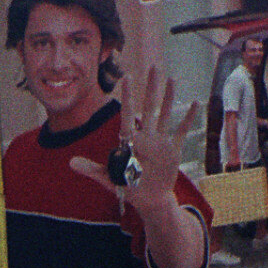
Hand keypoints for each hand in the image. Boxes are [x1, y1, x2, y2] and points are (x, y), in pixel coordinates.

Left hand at [68, 61, 197, 215]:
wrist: (149, 200)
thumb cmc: (128, 187)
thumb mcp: (108, 179)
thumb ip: (92, 169)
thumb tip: (71, 162)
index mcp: (130, 141)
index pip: (128, 114)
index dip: (127, 96)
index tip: (127, 77)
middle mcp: (146, 137)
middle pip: (149, 107)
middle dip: (151, 87)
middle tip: (154, 66)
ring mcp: (160, 142)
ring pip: (165, 114)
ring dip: (168, 97)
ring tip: (172, 78)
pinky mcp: (173, 151)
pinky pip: (181, 131)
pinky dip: (189, 118)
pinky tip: (196, 103)